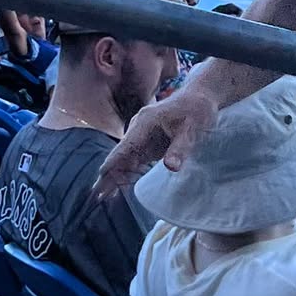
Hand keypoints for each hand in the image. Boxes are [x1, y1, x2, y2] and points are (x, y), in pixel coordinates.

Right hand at [97, 85, 218, 194]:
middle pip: (120, 156)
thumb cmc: (196, 111)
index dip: (112, 164)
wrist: (199, 97)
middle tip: (96, 196)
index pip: (124, 147)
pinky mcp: (148, 144)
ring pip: (124, 160)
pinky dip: (126, 174)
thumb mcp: (191, 129)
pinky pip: (133, 160)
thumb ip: (180, 148)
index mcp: (145, 123)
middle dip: (108, 175)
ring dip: (115, 177)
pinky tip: (120, 188)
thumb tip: (171, 168)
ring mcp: (142, 137)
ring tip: (103, 198)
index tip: (100, 178)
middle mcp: (138, 130)